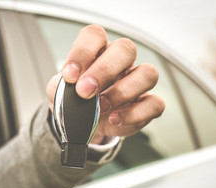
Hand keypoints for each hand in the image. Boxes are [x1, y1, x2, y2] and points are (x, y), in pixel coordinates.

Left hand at [46, 25, 164, 143]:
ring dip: (122, 92)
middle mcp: (120, 62)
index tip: (69, 75)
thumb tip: (74, 94)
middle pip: (126, 49)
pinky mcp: (147, 104)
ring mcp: (137, 82)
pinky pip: (155, 104)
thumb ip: (63, 89)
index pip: (95, 35)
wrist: (82, 123)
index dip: (82, 52)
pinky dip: (134, 114)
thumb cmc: (74, 101)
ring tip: (101, 107)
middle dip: (104, 70)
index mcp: (97, 51)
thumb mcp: (60, 93)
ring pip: (148, 74)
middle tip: (85, 92)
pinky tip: (114, 119)